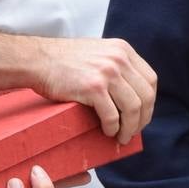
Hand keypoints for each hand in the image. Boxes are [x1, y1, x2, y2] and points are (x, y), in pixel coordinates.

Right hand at [39, 37, 156, 144]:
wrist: (38, 59)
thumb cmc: (64, 60)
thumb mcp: (99, 52)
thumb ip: (116, 65)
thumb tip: (131, 93)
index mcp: (123, 50)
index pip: (150, 80)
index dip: (149, 102)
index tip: (142, 115)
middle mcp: (119, 59)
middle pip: (145, 96)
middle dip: (143, 119)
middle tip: (133, 132)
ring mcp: (107, 72)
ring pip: (132, 108)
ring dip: (130, 128)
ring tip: (122, 137)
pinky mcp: (93, 88)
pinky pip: (112, 115)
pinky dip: (112, 128)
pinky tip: (108, 132)